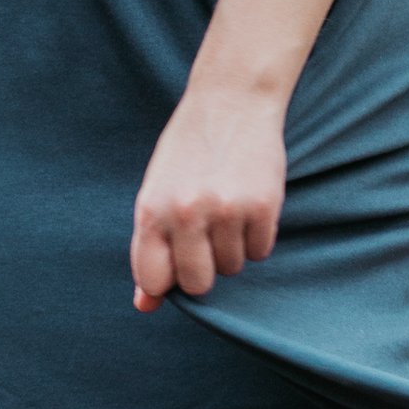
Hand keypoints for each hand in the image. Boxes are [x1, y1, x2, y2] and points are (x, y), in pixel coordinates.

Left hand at [130, 82, 286, 310]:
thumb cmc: (186, 153)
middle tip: (205, 236)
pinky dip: (255, 236)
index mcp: (152, 210)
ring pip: (232, 267)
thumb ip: (149, 248)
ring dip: (231, 247)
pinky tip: (247, 204)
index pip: (153, 280)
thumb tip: (145, 306)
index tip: (174, 264)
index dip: (166, 280)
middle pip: (197, 284)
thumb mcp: (155, 194)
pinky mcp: (263, 206)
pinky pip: (259, 251)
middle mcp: (187, 213)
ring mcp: (227, 211)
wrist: (230, 101)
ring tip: (226, 208)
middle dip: (203, 269)